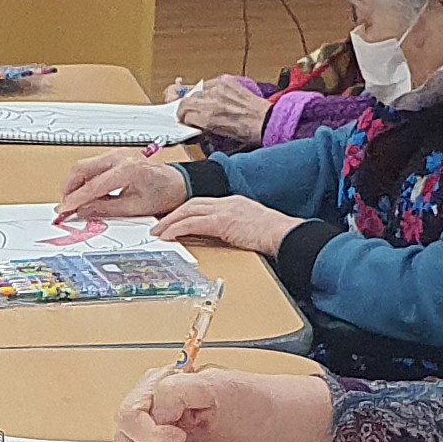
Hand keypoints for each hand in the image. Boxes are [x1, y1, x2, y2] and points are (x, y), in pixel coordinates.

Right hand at [59, 153, 187, 221]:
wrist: (178, 183)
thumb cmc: (163, 194)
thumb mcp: (134, 208)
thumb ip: (106, 209)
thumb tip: (83, 211)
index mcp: (126, 170)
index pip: (91, 186)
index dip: (74, 199)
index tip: (63, 210)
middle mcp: (119, 158)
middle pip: (81, 168)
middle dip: (69, 188)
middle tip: (65, 206)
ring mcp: (116, 154)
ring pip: (84, 165)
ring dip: (75, 183)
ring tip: (75, 202)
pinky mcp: (115, 156)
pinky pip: (92, 165)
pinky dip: (84, 179)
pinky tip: (86, 193)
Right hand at [113, 367, 322, 441]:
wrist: (264, 424)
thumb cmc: (247, 400)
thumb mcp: (217, 385)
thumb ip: (176, 391)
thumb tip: (153, 411)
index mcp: (156, 386)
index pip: (129, 416)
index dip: (150, 434)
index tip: (179, 437)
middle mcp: (150, 411)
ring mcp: (155, 436)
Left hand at [158, 192, 295, 255]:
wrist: (283, 234)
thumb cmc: (273, 235)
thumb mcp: (249, 228)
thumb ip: (234, 228)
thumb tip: (222, 239)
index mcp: (232, 203)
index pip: (202, 203)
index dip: (184, 211)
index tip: (173, 220)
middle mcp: (226, 202)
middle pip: (191, 204)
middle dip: (172, 215)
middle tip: (158, 226)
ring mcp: (224, 210)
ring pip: (189, 211)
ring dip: (170, 222)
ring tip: (158, 232)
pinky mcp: (223, 221)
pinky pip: (194, 223)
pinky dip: (178, 228)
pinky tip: (169, 235)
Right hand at [177, 75, 269, 144]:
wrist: (264, 120)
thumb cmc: (246, 131)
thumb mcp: (219, 135)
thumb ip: (202, 126)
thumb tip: (193, 122)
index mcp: (207, 118)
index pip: (184, 115)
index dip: (184, 119)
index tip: (185, 120)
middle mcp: (210, 102)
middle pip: (186, 101)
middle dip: (185, 108)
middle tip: (188, 112)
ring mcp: (218, 89)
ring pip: (196, 92)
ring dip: (198, 99)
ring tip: (205, 104)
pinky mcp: (226, 81)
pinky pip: (209, 83)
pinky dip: (209, 89)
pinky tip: (216, 96)